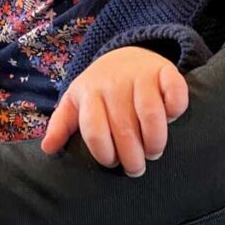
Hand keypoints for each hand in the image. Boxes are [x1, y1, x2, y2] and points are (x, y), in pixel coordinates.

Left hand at [41, 46, 188, 176]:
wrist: (124, 55)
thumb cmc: (99, 88)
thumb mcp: (75, 102)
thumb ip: (61, 125)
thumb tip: (48, 149)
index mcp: (90, 94)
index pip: (95, 131)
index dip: (104, 153)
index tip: (112, 162)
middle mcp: (115, 84)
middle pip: (124, 129)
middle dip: (132, 157)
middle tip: (136, 169)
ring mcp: (141, 76)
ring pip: (151, 113)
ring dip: (155, 141)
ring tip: (154, 152)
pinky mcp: (165, 71)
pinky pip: (175, 92)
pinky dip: (176, 109)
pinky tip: (172, 120)